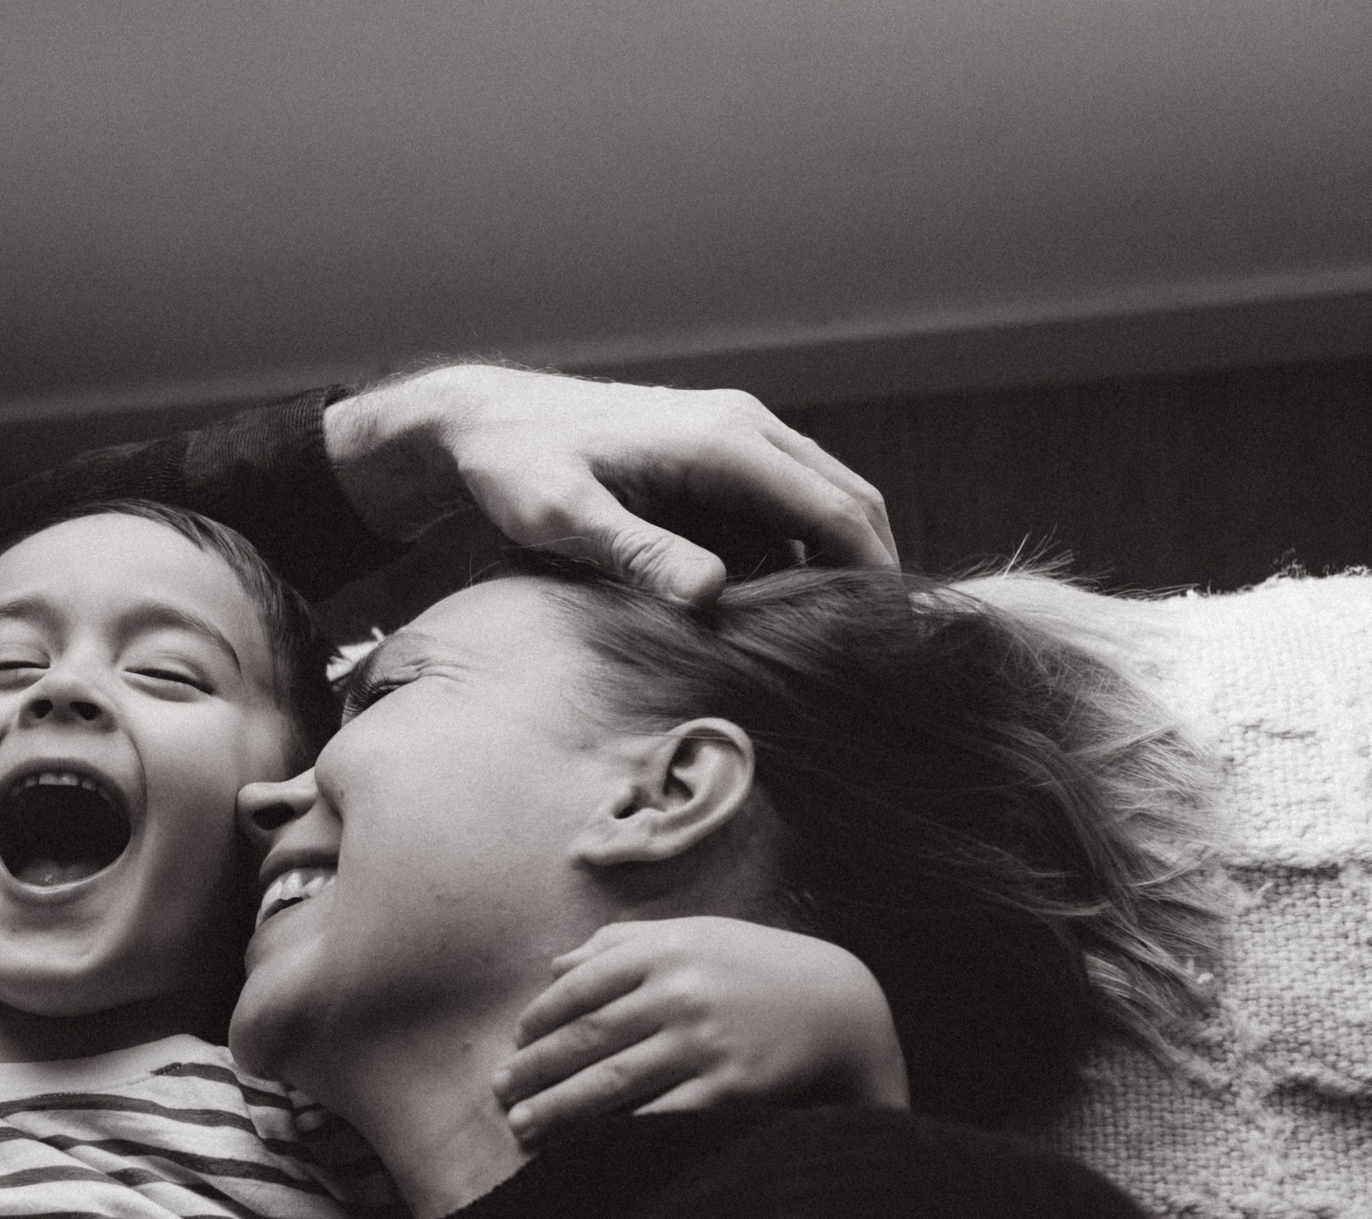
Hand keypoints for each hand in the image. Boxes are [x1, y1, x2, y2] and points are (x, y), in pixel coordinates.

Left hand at [324, 365, 896, 602]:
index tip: (886, 637)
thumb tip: (710, 596)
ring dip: (837, 554)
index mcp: (724, 441)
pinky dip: (801, 539)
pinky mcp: (718, 444)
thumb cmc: (517, 468)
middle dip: (870, 566)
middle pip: (847, 496)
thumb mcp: (565, 518)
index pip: (834, 509)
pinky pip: (785, 493)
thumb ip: (637, 553)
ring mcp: (735, 428)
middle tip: (873, 646)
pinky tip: (777, 596)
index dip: (870, 572)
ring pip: (823, 493)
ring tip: (832, 631)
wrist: (485, 418)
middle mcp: (744, 424)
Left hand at [493, 918, 908, 1140]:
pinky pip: (661, 1115)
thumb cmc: (753, 967)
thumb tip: (554, 968)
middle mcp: (680, 994)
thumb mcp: (692, 935)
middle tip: (501, 1094)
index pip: (579, 990)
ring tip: (524, 1128)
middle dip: (535, 1071)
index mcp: (665, 950)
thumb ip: (620, 945)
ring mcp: (705, 1042)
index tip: (516, 1045)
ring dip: (559, 1109)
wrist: (841, 1003)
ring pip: (612, 1082)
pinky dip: (619, 1133)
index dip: (539, 1022)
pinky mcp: (731, 1088)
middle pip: (586, 1039)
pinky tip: (587, 1148)